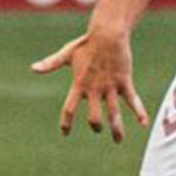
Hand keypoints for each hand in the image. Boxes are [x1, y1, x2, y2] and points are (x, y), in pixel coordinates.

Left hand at [32, 29, 148, 141]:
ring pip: (114, 113)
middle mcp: (95, 89)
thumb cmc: (87, 43)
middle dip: (96, 125)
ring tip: (118, 141)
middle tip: (98, 128)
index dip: (66, 123)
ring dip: (116, 129)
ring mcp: (110, 87)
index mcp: (79, 84)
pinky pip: (133, 100)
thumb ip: (50, 63)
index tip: (64, 133)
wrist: (108, 34)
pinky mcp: (124, 82)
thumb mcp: (66, 53)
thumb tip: (33, 68)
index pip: (69, 109)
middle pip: (94, 116)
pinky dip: (139, 111)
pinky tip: (143, 123)